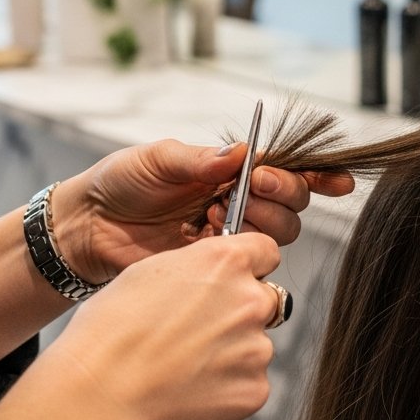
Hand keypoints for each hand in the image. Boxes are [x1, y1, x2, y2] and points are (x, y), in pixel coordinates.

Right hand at [0, 233, 283, 419]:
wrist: (105, 388)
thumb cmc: (113, 330)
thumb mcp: (151, 271)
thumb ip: (195, 269)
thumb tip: (207, 279)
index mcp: (225, 262)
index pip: (266, 250)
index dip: (250, 265)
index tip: (239, 277)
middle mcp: (249, 300)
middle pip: (265, 299)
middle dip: (241, 311)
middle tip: (201, 329)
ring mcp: (256, 348)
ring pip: (256, 345)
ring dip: (233, 352)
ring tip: (186, 364)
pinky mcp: (254, 390)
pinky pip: (250, 384)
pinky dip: (228, 388)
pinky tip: (191, 387)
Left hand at [53, 138, 353, 283]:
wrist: (86, 226)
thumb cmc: (120, 182)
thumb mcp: (157, 159)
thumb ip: (199, 160)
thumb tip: (241, 153)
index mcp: (228, 171)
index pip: (284, 171)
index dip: (315, 176)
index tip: (333, 181)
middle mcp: (237, 202)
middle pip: (291, 206)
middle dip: (283, 195)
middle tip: (254, 186)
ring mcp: (226, 236)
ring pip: (276, 235)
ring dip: (259, 222)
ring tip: (215, 212)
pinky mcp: (212, 266)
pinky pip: (244, 261)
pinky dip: (235, 248)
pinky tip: (205, 235)